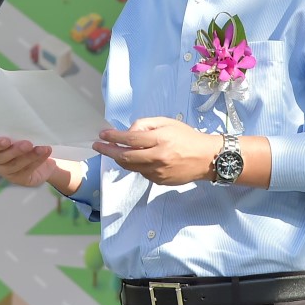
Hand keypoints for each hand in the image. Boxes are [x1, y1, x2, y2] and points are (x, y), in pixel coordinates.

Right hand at [0, 135, 55, 187]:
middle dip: (15, 150)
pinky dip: (38, 160)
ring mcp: (7, 171)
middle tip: (28, 144)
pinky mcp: (19, 179)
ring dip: (30, 156)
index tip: (7, 140)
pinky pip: (27, 170)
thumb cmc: (28, 140)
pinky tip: (45, 152)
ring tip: (42, 148)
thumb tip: (28, 128)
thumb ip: (21, 132)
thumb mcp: (23, 134)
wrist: (42, 157)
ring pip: (15, 165)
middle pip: (2, 158)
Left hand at [93, 117, 221, 185]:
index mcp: (160, 140)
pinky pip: (142, 173)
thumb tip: (129, 133)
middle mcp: (157, 157)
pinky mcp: (160, 182)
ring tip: (115, 151)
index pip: (130, 139)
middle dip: (108, 151)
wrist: (206, 158)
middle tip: (98, 146)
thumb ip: (146, 124)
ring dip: (120, 159)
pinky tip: (140, 158)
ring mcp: (158, 172)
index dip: (113, 137)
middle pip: (125, 157)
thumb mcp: (167, 122)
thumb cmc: (187, 137)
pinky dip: (136, 165)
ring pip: (131, 167)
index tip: (102, 135)